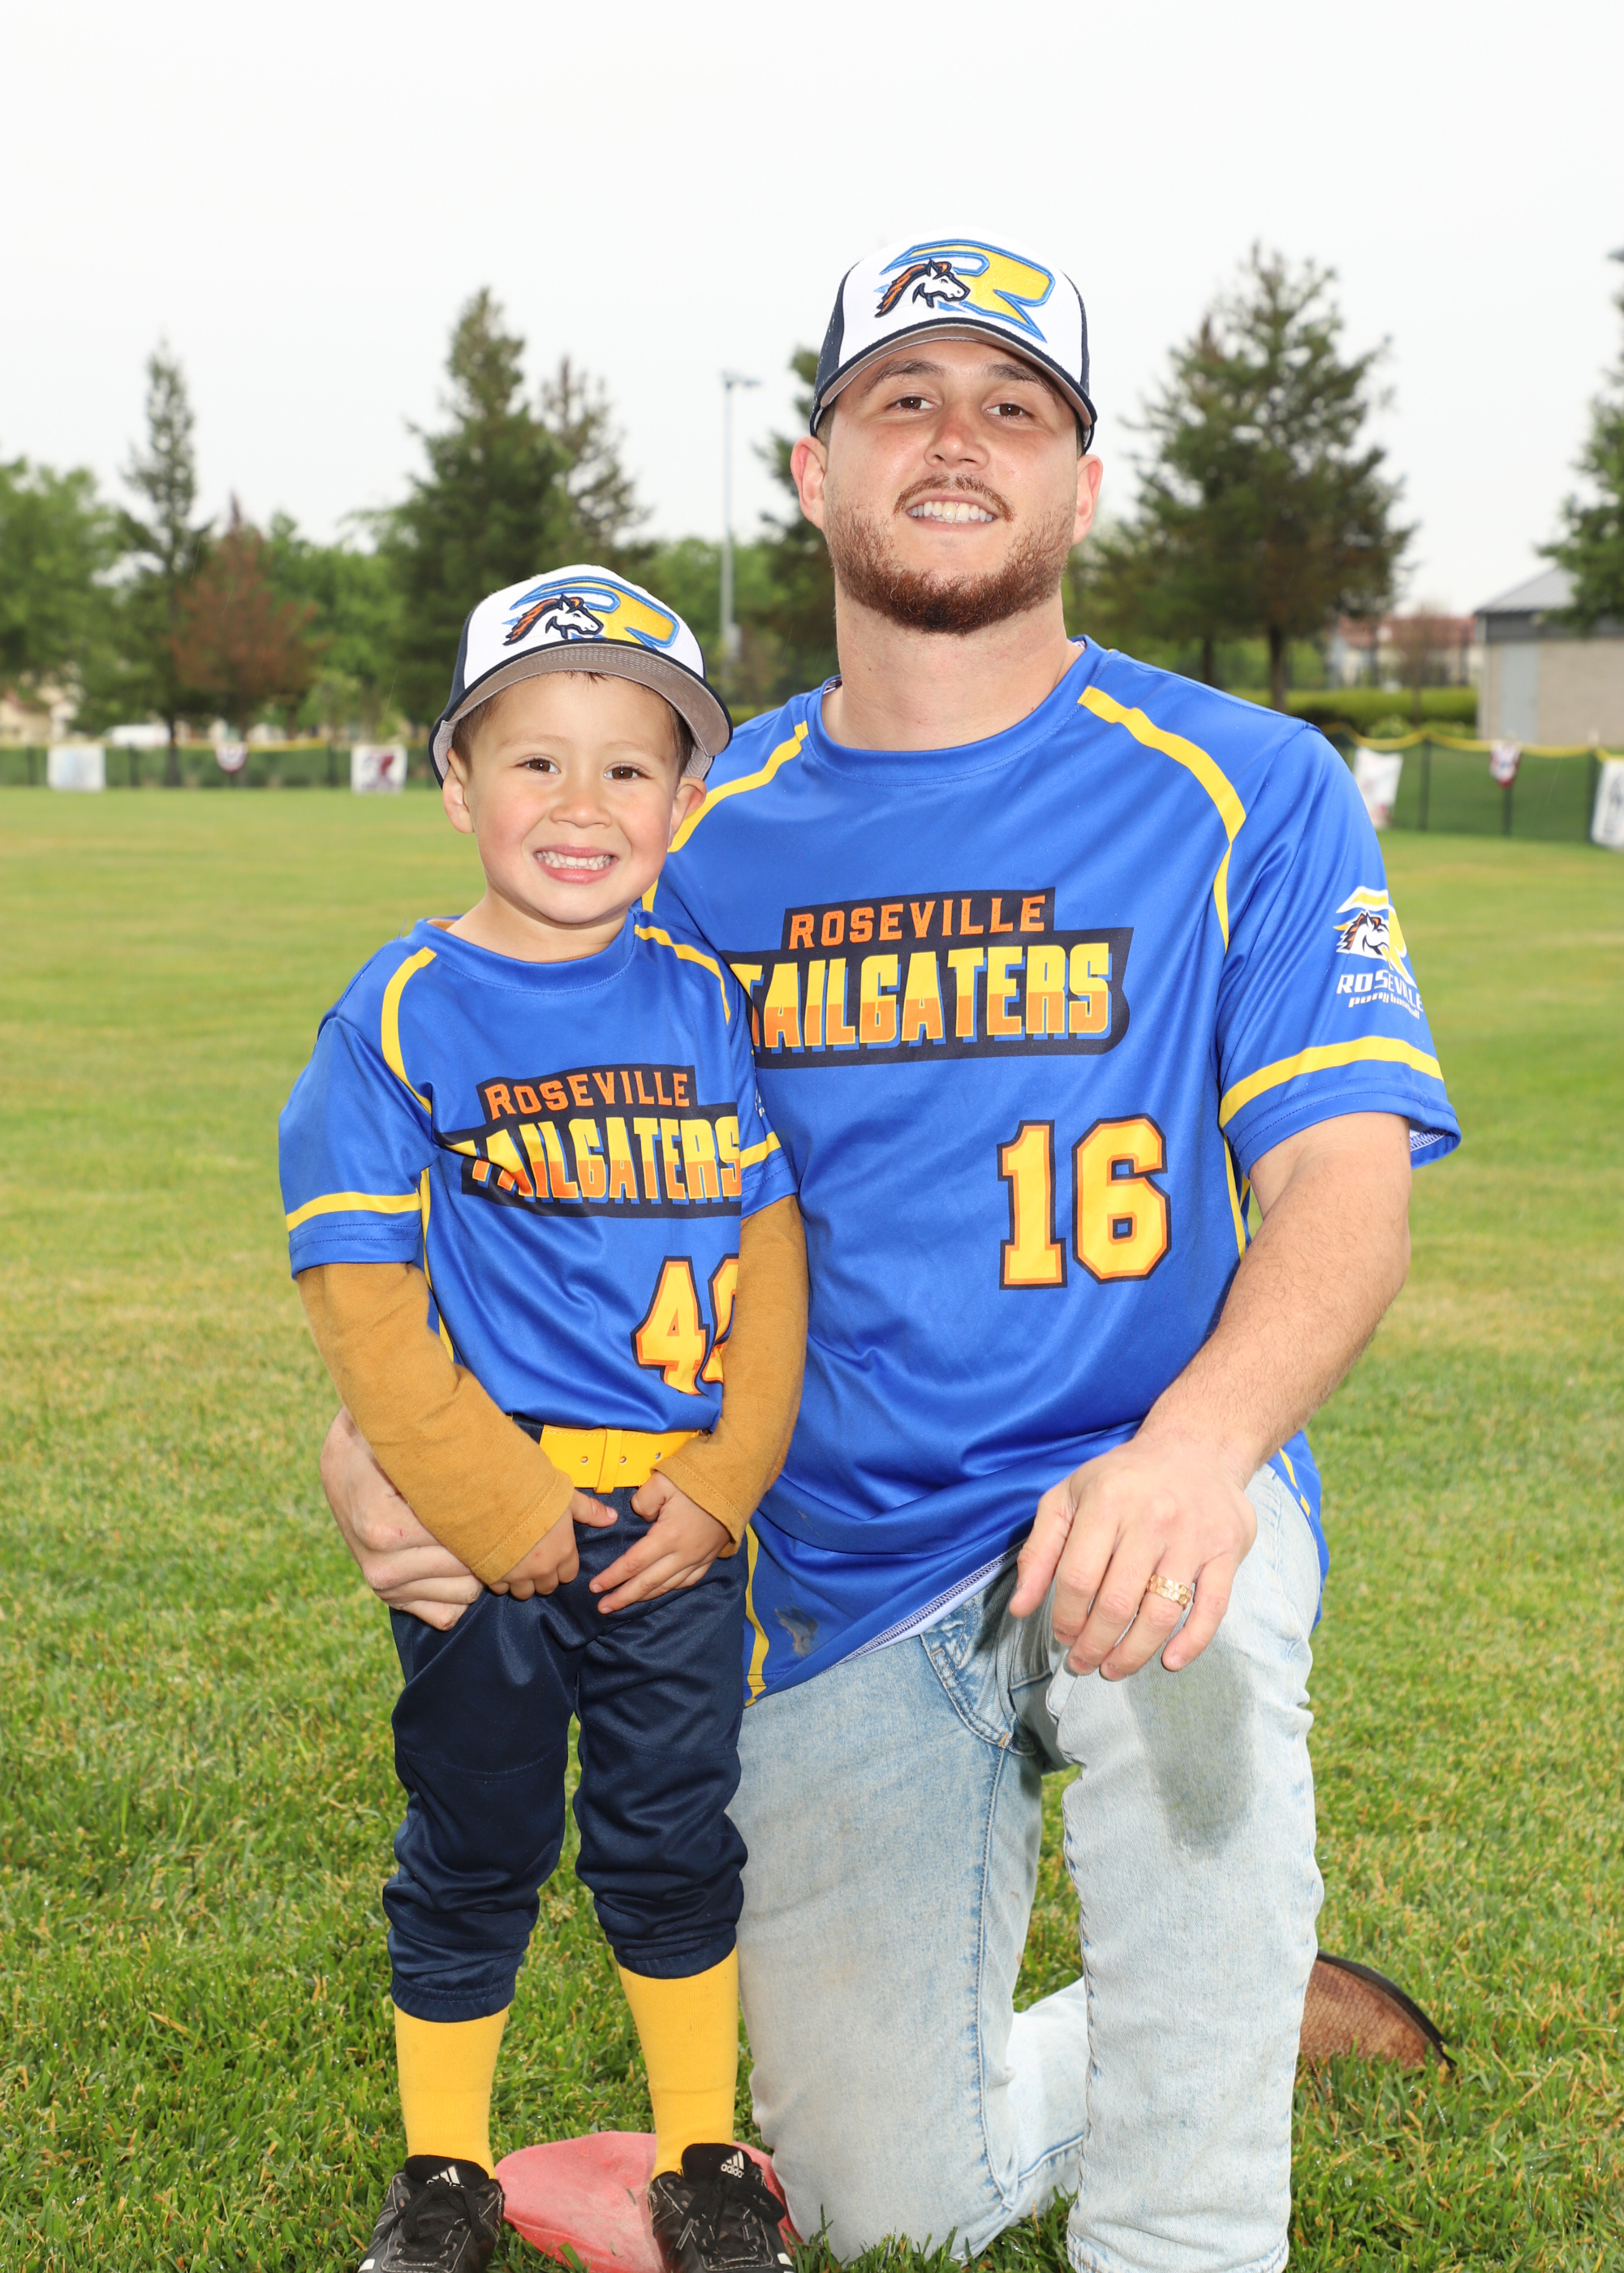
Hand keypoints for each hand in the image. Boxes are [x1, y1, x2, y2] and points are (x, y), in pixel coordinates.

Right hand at [321, 1406, 482, 1630]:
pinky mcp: (391, 1599)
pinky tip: (454, 1556)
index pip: (466, 1541)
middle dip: (488, 1543)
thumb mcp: (407, 1447)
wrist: (345, 1465)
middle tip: (490, 1514)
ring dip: (474, 1567)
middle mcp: (381, 1567)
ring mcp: (385, 1588)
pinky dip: (458, 1589)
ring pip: (466, 1593)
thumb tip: (499, 1469)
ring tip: (468, 1530)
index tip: (505, 1504)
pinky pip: (448, 1613)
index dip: (496, 1522)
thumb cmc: (383, 1448)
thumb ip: (447, 1466)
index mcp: (383, 1530)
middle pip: (471, 1570)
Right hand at [491, 1491, 618, 1598]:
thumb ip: (590, 1511)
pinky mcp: (493, 1575)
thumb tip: (612, 1518)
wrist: (495, 1494)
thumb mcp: (567, 1498)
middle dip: (543, 1577)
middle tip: (535, 1561)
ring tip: (516, 1565)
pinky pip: (500, 1588)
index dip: (563, 1567)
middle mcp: (542, 1568)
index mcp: (563, 1552)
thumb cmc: (533, 1494)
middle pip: (547, 1587)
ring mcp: (517, 1574)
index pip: (569, 1575)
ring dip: (522, 1582)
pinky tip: (498, 1564)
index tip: (555, 1556)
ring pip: (524, 1592)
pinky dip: (500, 1580)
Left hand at [588, 1471, 730, 1612]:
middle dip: (623, 1597)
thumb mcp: (662, 1481)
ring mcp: (698, 1559)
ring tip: (624, 1603)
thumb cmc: (698, 1479)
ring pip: (666, 1586)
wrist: (736, 1482)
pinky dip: (669, 1590)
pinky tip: (658, 1591)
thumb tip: (639, 1515)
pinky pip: (686, 1582)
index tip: (595, 1587)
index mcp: (668, 1536)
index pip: (633, 1563)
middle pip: (647, 1583)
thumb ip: (642, 1501)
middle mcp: (683, 1554)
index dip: (612, 1577)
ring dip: (643, 1597)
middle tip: (602, 1607)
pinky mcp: (709, 1558)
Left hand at [1008, 1431, 1256, 1678]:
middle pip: (1116, 1604)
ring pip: (1161, 1613)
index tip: (1062, 1635)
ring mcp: (1192, 1537)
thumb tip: (1020, 1608)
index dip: (1065, 1617)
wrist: (1196, 1449)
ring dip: (1134, 1653)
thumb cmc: (1122, 1479)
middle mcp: (1151, 1519)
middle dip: (1094, 1645)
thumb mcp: (1068, 1498)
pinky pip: (1212, 1608)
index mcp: (1106, 1503)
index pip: (1077, 1579)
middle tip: (1084, 1662)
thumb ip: (1040, 1551)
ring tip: (1114, 1668)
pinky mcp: (1226, 1551)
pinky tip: (1169, 1660)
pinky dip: (1191, 1642)